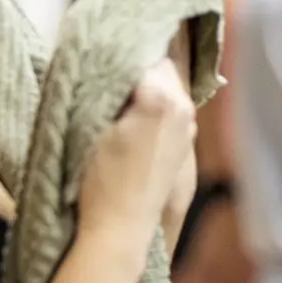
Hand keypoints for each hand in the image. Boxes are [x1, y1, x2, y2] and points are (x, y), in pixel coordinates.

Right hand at [79, 48, 197, 267]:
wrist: (119, 229)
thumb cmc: (98, 179)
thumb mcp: (92, 125)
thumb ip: (108, 87)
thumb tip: (111, 62)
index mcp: (160, 98)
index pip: (142, 53)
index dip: (120, 53)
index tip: (104, 54)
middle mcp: (184, 109)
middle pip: (162, 67)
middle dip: (139, 67)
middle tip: (112, 74)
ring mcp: (189, 129)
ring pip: (170, 88)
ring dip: (150, 87)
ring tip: (123, 98)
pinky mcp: (188, 145)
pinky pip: (174, 110)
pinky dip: (157, 106)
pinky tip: (136, 119)